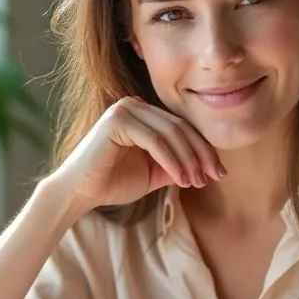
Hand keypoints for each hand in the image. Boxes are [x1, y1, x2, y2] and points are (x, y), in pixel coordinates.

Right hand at [47, 96, 224, 211]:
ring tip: (196, 182)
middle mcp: (133, 105)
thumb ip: (177, 164)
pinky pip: (154, 140)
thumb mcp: (154, 172)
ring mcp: (124, 109)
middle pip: (179, 127)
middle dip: (200, 154)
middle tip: (213, 177)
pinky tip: (181, 179)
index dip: (203, 149)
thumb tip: (208, 165)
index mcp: (142, 113)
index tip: (218, 173)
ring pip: (170, 133)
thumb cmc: (113, 182)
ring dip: (188, 160)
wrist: (80, 193)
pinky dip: (171, 160)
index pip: (181, 127)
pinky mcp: (117, 120)